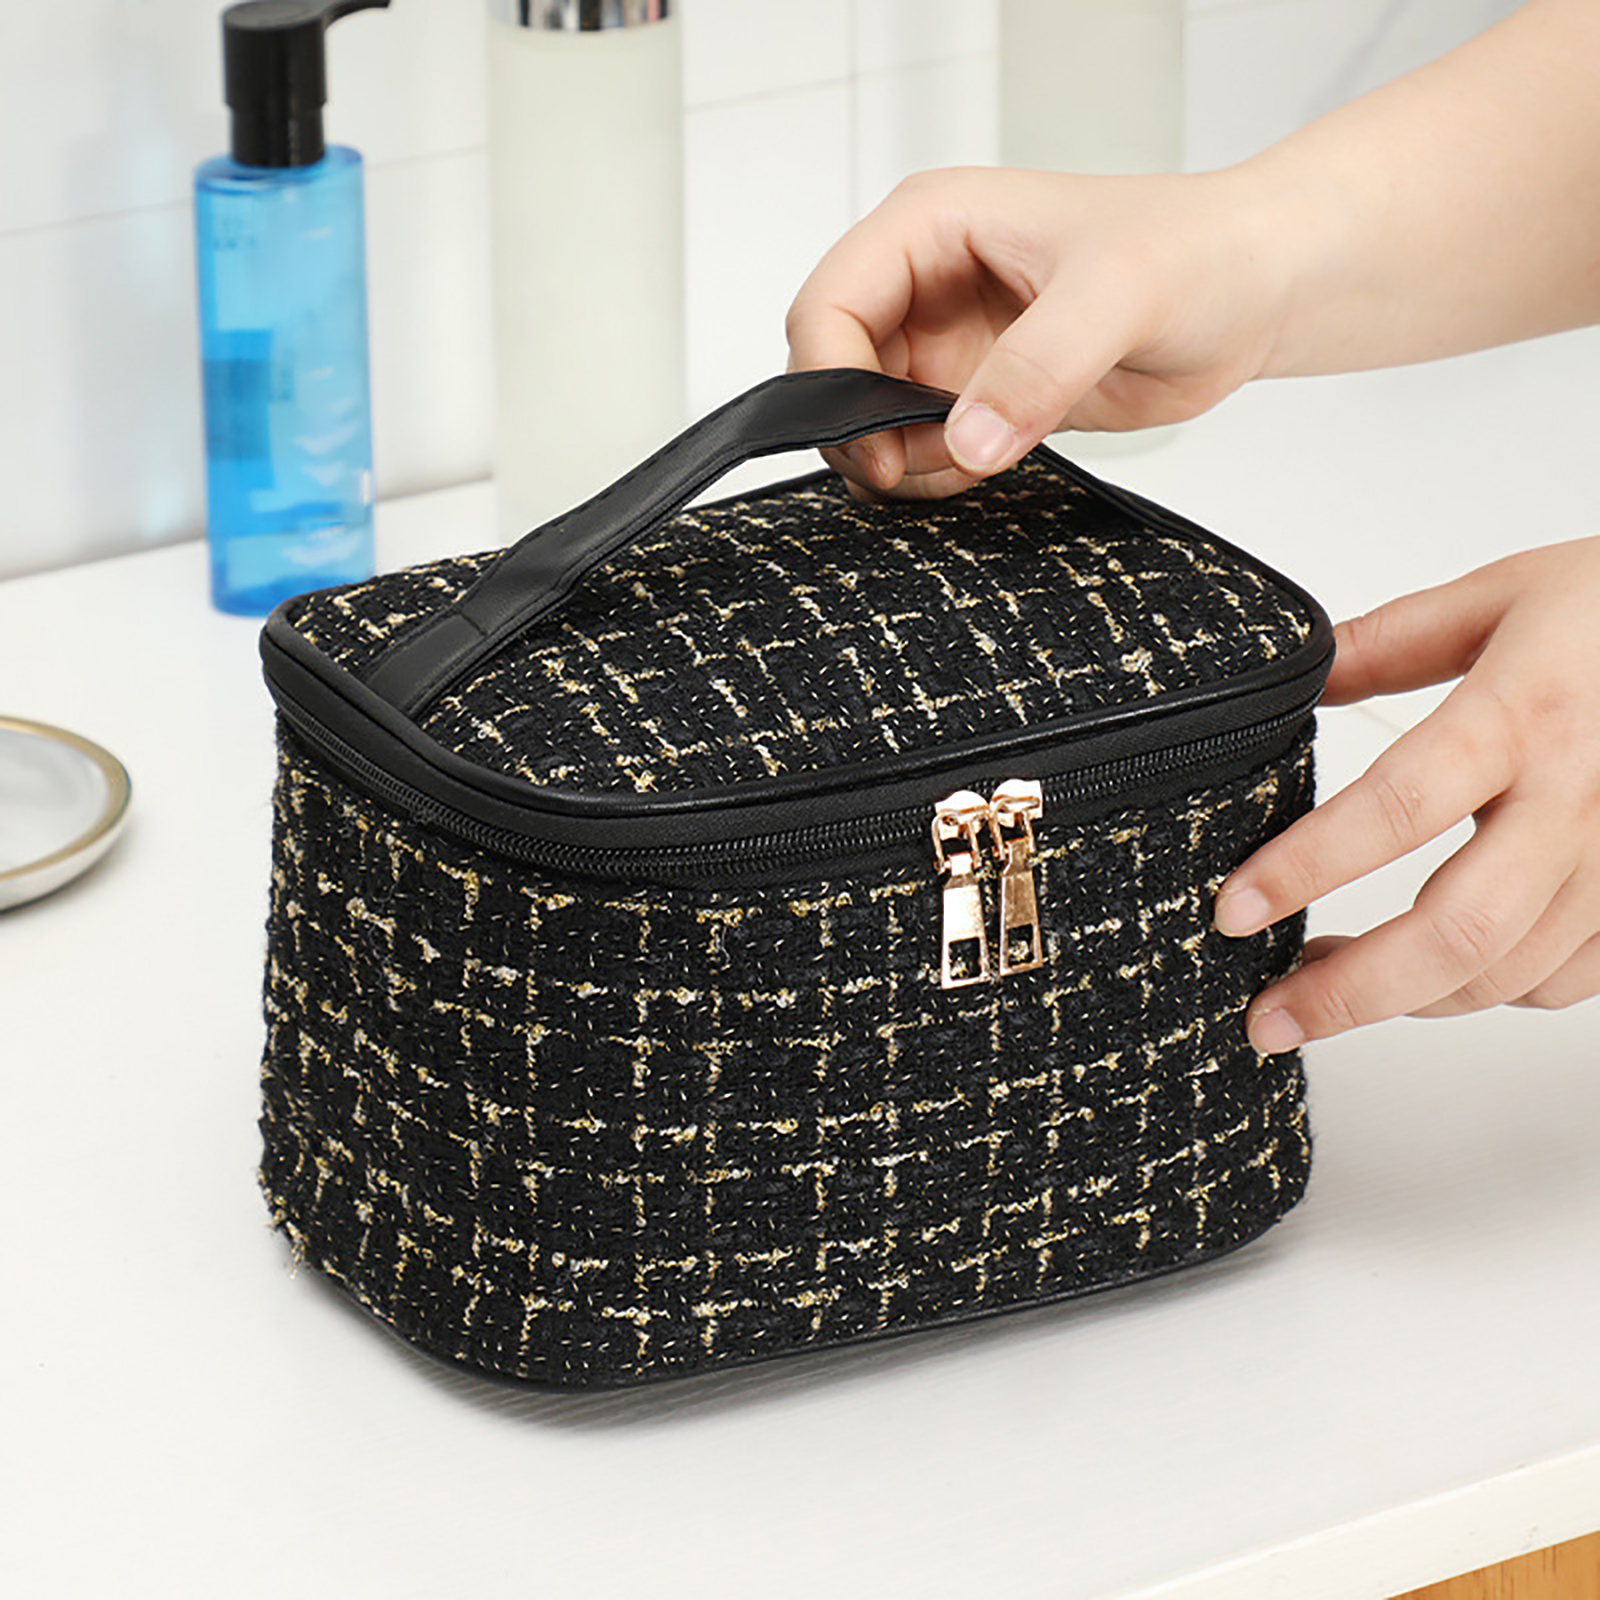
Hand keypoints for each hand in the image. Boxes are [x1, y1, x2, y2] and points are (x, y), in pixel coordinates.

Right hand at [785, 166, 1289, 497]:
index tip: (876, 447)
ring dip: (905, 462)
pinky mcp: (978, 394)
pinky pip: (918, 449)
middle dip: (866, 433)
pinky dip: (935, 476)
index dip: (831, 382)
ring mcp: (949, 344)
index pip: (828, 305)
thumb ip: (1039, 367)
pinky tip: (990, 463)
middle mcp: (926, 283)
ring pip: (870, 421)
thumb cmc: (1198, 251)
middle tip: (923, 468)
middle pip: (835, 373)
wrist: (1254, 292)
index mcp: (932, 226)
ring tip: (978, 458)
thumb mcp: (1118, 296)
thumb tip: (967, 441)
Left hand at [1214, 536, 1599, 1052]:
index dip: (1305, 869)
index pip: (1399, 805)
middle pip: (1458, 929)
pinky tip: (1429, 975)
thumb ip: (1392, 640)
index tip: (1233, 911)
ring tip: (1320, 989)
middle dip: (1349, 991)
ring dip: (1401, 998)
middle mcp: (1580, 799)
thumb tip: (1302, 670)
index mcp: (1525, 713)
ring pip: (1507, 972)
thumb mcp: (1505, 596)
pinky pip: (1563, 982)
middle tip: (1266, 1015)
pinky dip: (1482, 993)